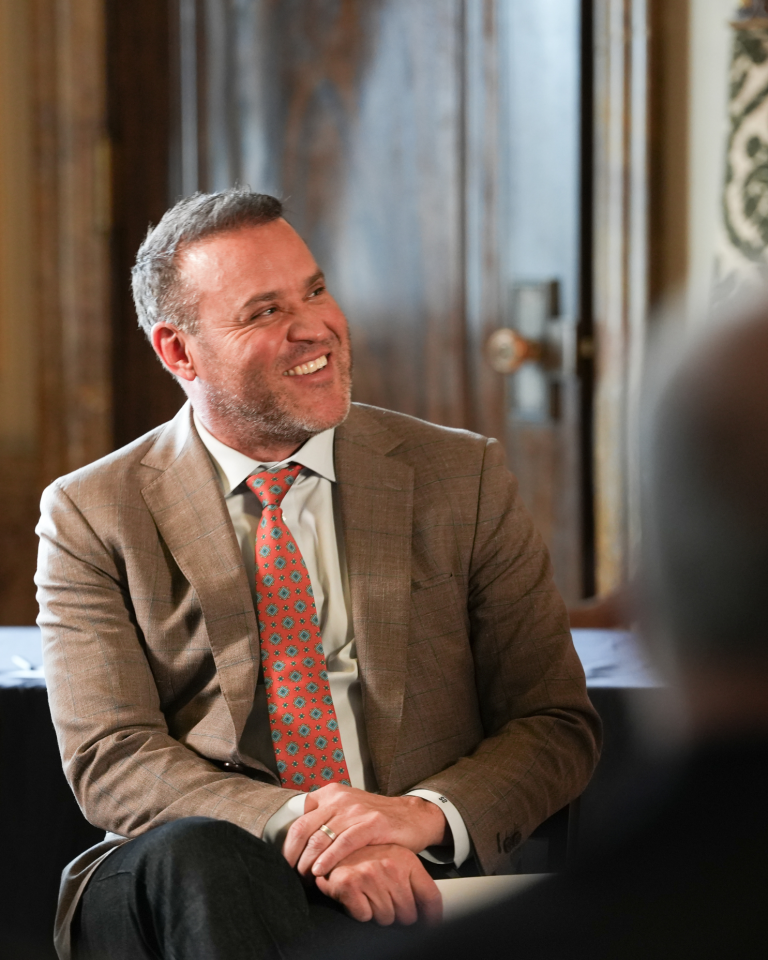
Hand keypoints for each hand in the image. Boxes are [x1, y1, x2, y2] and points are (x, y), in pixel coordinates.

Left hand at [282, 782, 448, 876]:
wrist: (413, 816)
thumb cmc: (375, 821)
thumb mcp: (346, 813)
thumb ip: (324, 822)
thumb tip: (296, 847)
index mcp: (329, 794)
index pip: (297, 820)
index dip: (288, 846)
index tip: (286, 865)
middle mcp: (339, 798)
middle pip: (303, 829)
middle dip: (293, 857)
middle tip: (293, 877)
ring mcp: (356, 810)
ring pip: (320, 838)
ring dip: (308, 863)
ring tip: (306, 880)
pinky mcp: (373, 823)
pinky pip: (344, 842)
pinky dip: (329, 859)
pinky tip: (321, 872)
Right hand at [315, 844, 442, 924]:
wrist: (334, 846)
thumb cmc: (367, 857)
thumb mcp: (396, 861)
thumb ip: (414, 884)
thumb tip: (432, 917)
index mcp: (407, 860)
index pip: (431, 897)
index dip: (433, 919)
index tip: (431, 927)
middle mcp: (391, 865)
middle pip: (409, 915)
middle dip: (397, 915)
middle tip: (385, 901)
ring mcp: (370, 874)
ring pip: (386, 918)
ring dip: (377, 913)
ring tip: (368, 895)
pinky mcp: (350, 884)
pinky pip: (364, 916)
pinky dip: (359, 911)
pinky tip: (356, 896)